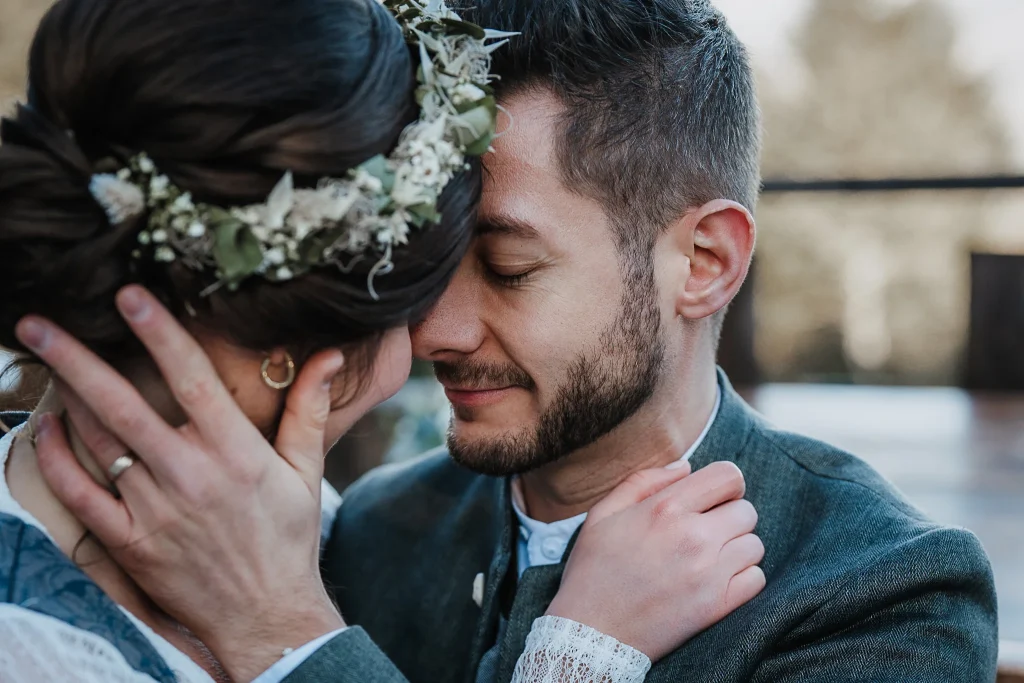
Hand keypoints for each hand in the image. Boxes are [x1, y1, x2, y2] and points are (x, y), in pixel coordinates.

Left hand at [17, 286, 366, 681]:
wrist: (265, 613)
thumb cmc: (287, 536)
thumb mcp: (305, 470)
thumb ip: (307, 408)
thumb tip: (325, 355)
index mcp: (236, 452)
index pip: (191, 378)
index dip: (158, 333)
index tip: (129, 296)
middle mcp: (190, 476)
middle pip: (122, 405)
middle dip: (75, 359)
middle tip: (38, 324)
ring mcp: (154, 511)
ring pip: (97, 443)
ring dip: (66, 398)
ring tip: (45, 361)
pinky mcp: (130, 542)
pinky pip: (80, 494)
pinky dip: (57, 458)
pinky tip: (47, 429)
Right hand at [546, 461, 764, 660]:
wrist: (591, 630)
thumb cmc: (593, 569)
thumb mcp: (604, 513)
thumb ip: (644, 481)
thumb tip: (686, 466)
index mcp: (666, 508)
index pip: (728, 476)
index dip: (725, 484)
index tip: (713, 498)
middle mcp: (694, 535)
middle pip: (747, 510)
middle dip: (730, 515)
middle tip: (708, 531)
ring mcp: (709, 572)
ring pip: (754, 545)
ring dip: (737, 548)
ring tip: (711, 557)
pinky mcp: (717, 605)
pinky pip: (755, 579)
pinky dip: (742, 578)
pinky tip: (717, 580)